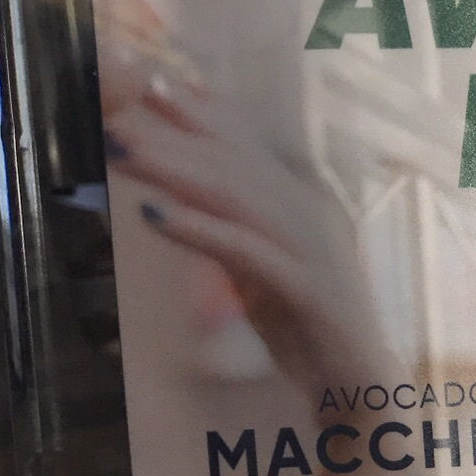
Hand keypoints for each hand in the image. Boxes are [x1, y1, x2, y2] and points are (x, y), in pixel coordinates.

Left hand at [108, 79, 387, 403]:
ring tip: (123, 153)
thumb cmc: (310, 332)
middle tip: (114, 118)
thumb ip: (232, 234)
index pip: (245, 149)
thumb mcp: (261, 273)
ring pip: (236, 196)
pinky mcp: (307, 287)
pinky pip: (245, 250)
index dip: (197, 116)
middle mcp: (311, 215)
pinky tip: (154, 216)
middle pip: (232, 163)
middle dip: (170, 138)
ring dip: (174, 171)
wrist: (361, 389)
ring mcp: (313, 249)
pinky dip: (198, 230)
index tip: (147, 86)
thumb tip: (183, 201)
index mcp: (302, 207)